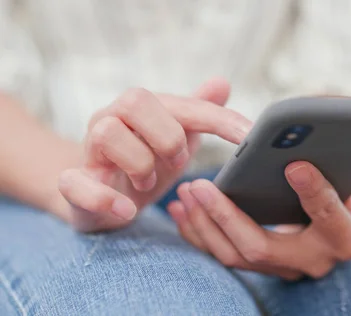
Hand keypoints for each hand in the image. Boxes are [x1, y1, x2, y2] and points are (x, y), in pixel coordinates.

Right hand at [57, 79, 251, 231]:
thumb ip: (198, 113)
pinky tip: (127, 210)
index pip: (186, 104)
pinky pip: (76, 183)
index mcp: (143, 108)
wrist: (99, 196)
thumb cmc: (143, 162)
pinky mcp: (72, 183)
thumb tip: (222, 82)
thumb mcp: (176, 139)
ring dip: (140, 164)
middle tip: (178, 161)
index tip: (250, 138)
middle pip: (136, 101)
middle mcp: (112, 118)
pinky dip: (106, 198)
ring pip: (108, 133)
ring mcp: (88, 149)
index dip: (221, 120)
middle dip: (168, 136)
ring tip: (149, 182)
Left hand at [168, 161, 350, 279]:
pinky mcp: (262, 265)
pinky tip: (180, 209)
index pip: (329, 218)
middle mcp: (313, 260)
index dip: (314, 193)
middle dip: (227, 217)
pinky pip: (223, 254)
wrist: (345, 235)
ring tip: (186, 191)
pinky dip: (199, 233)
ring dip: (204, 224)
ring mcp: (284, 267)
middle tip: (201, 185)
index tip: (295, 164)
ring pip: (235, 255)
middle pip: (262, 247)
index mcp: (345, 237)